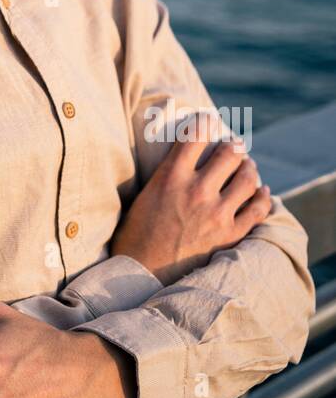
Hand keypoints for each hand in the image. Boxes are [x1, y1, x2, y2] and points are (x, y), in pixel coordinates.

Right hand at [111, 113, 271, 285]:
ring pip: (248, 177)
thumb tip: (177, 159)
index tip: (209, 120)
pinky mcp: (230, 235)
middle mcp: (197, 191)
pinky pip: (258, 208)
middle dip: (234, 145)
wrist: (142, 277)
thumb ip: (164, 175)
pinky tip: (262, 193)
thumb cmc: (135, 237)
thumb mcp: (143, 196)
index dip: (205, 121)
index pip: (196, 134)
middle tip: (234, 146)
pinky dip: (263, 197)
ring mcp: (217, 214)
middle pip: (229, 152)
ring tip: (247, 167)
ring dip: (249, 168)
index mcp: (171, 176)